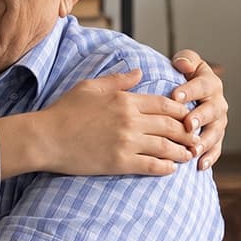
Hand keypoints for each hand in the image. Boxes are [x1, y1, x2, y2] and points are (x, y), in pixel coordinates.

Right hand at [36, 69, 198, 175]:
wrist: (45, 138)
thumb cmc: (64, 111)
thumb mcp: (89, 87)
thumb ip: (117, 80)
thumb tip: (139, 71)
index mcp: (124, 99)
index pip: (165, 104)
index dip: (181, 111)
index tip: (188, 117)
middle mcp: (130, 120)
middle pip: (171, 125)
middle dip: (187, 132)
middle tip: (195, 138)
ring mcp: (126, 142)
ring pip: (166, 147)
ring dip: (182, 151)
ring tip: (189, 155)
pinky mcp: (120, 162)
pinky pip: (152, 165)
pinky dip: (166, 168)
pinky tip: (171, 169)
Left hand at [170, 50, 227, 170]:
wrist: (189, 91)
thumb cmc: (183, 75)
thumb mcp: (185, 62)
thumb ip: (186, 60)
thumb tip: (183, 64)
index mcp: (210, 83)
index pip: (201, 85)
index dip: (189, 91)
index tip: (175, 96)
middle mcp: (217, 102)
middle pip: (212, 110)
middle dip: (200, 117)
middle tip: (188, 125)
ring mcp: (218, 121)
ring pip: (215, 132)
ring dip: (205, 141)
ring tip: (193, 149)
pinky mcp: (216, 137)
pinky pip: (216, 148)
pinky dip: (210, 157)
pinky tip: (201, 165)